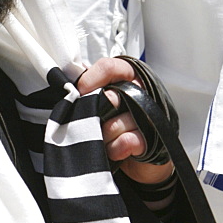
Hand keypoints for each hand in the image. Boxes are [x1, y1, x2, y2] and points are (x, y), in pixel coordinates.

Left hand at [77, 57, 173, 184]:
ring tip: (103, 138)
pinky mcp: (151, 138)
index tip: (79, 91)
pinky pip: (126, 141)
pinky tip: (113, 149)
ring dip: (103, 136)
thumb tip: (71, 89)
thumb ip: (89, 89)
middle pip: (110, 98)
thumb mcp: (100, 99)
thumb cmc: (113, 119)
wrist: (137, 154)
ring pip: (115, 124)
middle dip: (95, 115)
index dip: (91, 79)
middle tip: (92, 122)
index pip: (109, 68)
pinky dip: (115, 148)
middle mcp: (140, 92)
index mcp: (126, 76)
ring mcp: (148, 115)